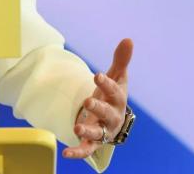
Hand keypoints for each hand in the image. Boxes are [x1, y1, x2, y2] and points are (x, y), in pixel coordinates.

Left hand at [63, 38, 132, 159]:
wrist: (113, 120)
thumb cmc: (113, 96)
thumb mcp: (117, 77)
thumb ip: (121, 60)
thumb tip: (128, 39)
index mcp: (118, 100)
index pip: (115, 92)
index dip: (107, 84)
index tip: (97, 75)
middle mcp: (112, 117)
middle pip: (107, 113)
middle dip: (98, 108)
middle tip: (87, 102)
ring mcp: (103, 131)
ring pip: (97, 133)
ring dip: (88, 132)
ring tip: (77, 128)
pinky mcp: (93, 142)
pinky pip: (86, 150)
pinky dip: (77, 153)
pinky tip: (65, 153)